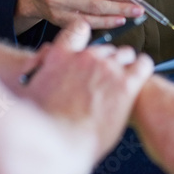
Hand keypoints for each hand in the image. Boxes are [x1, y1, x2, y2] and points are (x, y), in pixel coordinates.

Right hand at [19, 20, 153, 161]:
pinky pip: (143, 65)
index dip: (85, 35)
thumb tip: (33, 73)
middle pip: (105, 48)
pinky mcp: (126, 84)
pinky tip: (141, 73)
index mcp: (60, 56)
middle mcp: (86, 57)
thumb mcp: (30, 93)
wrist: (60, 144)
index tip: (87, 45)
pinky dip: (143, 67)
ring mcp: (107, 69)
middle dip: (106, 60)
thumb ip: (39, 76)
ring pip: (125, 54)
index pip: (78, 29)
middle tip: (104, 76)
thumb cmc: (44, 126)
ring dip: (124, 64)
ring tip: (122, 78)